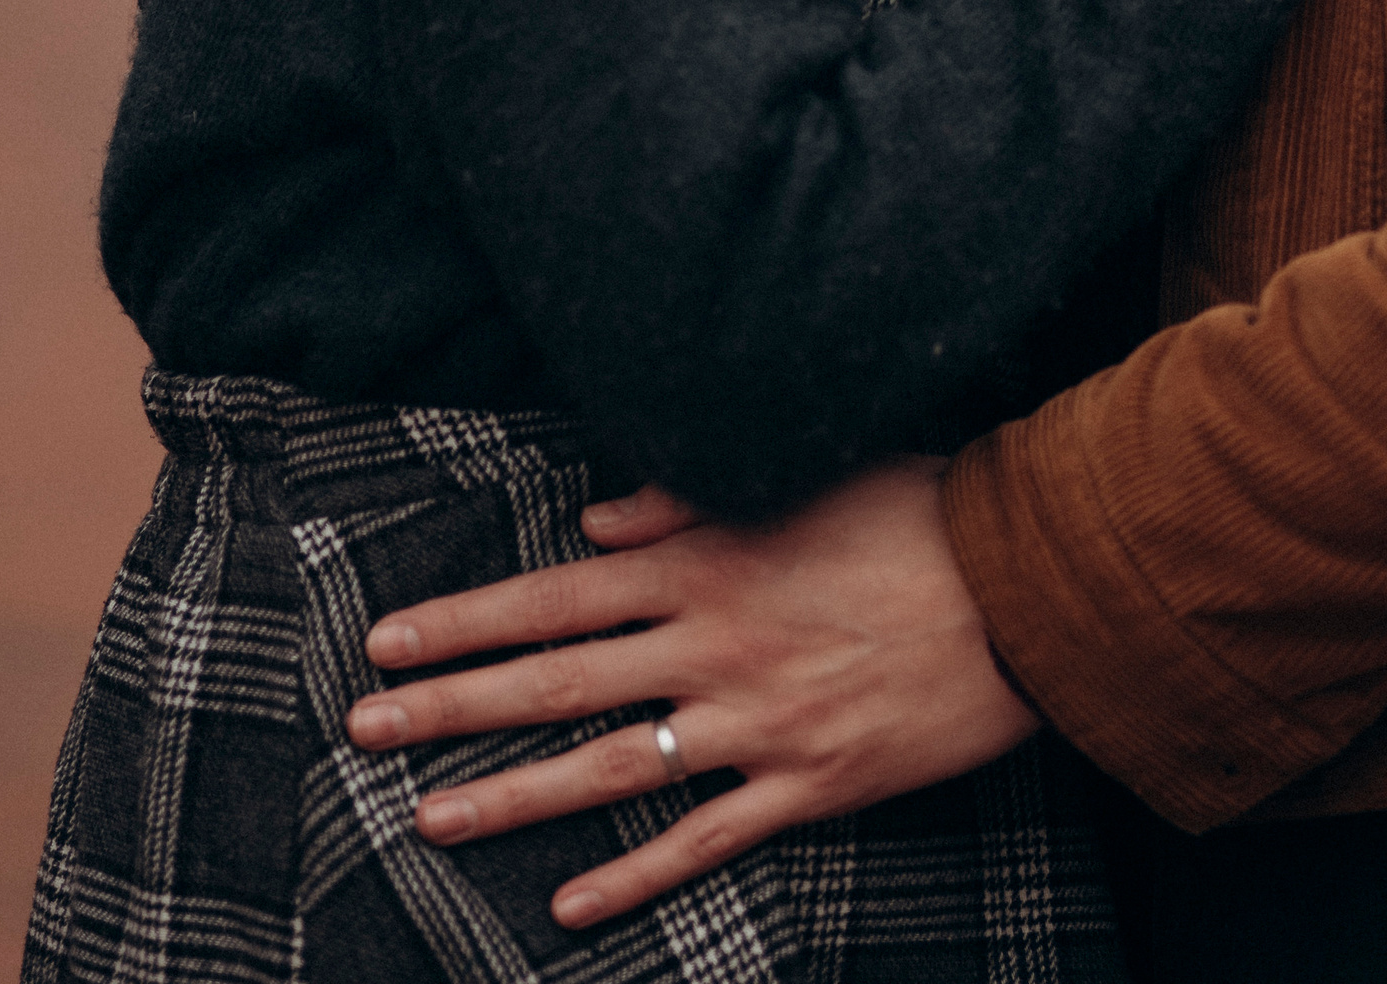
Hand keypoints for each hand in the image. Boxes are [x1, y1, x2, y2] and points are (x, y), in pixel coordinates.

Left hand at [346, 460, 1033, 931]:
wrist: (1023, 587)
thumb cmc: (914, 513)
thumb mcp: (801, 479)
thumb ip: (688, 502)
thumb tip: (596, 525)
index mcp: (709, 562)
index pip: (557, 594)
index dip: (468, 620)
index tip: (389, 640)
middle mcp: (716, 644)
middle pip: (558, 680)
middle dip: (453, 707)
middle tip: (363, 731)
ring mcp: (758, 724)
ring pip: (610, 769)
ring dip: (513, 797)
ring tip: (428, 819)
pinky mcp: (810, 785)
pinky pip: (705, 842)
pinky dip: (635, 879)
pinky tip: (570, 908)